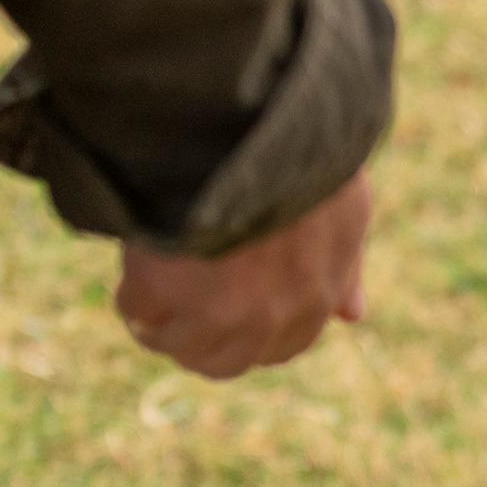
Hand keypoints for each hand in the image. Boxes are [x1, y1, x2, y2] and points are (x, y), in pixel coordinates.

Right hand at [116, 172, 372, 378]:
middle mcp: (272, 316)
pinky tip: (135, 257)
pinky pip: (136, 309)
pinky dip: (131, 290)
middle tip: (174, 307)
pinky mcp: (165, 290)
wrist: (253, 125)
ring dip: (157, 321)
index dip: (251, 335)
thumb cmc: (304, 157)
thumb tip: (355, 316)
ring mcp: (218, 310)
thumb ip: (343, 269)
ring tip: (147, 281)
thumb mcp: (346, 212)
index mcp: (316, 296)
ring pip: (174, 343)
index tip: (226, 313)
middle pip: (221, 362)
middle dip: (197, 342)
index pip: (282, 348)